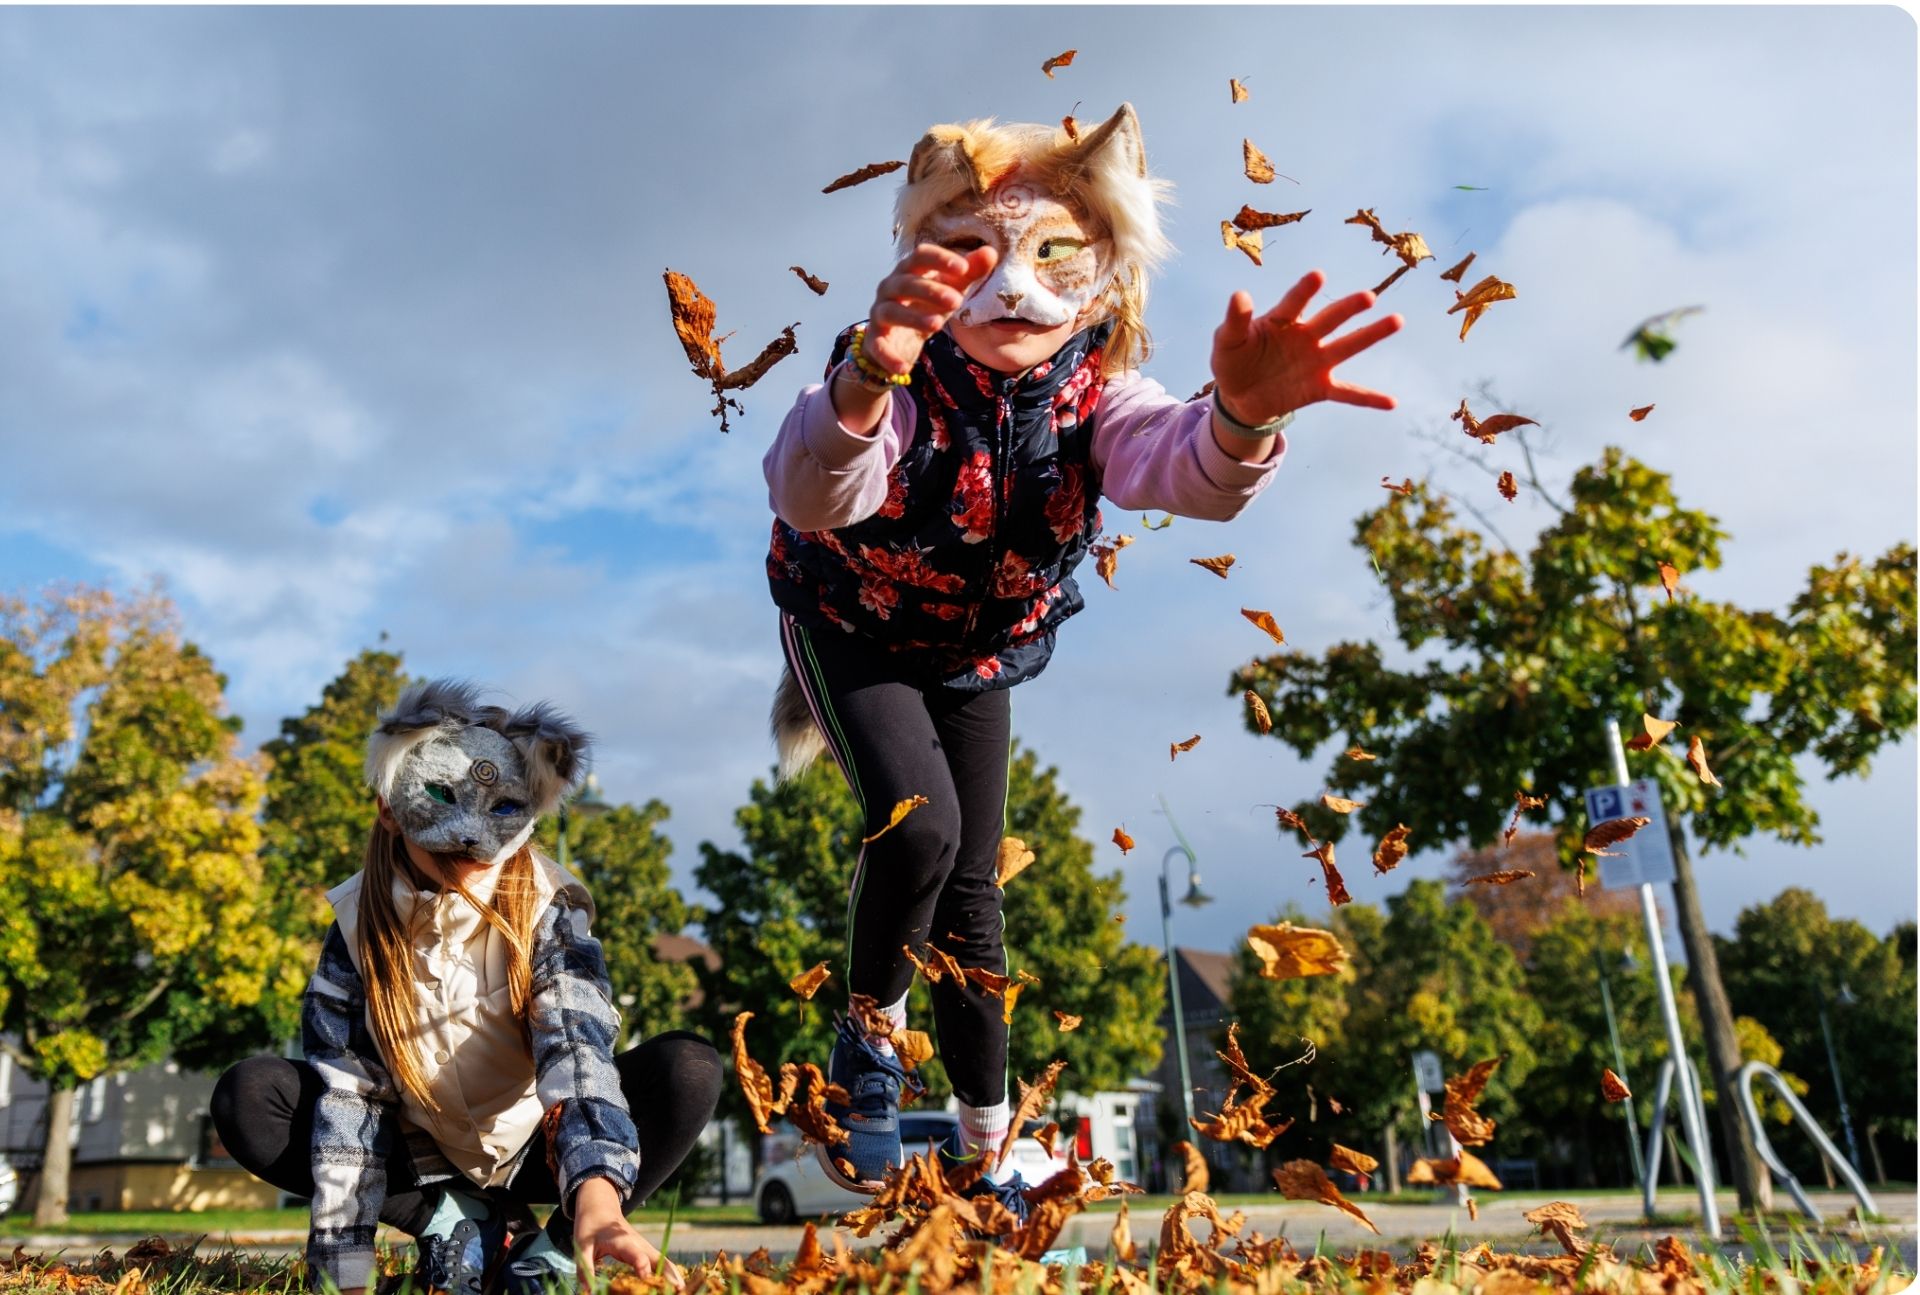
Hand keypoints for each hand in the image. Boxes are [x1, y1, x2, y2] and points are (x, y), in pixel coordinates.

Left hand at [573, 1177, 680, 1290]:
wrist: (601, 1208)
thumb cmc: (591, 1227)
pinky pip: (661, 1263)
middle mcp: (638, 1243)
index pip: (634, 1253)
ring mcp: (644, 1247)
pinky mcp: (646, 1251)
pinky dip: (670, 1273)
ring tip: (683, 1290)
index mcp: (621, 1240)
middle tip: (680, 1288)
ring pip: (663, 1261)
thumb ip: (585, 1268)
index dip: (641, 1264)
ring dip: (674, 1275)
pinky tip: (677, 1285)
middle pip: (657, 1258)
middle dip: (669, 1274)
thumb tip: (586, 1293)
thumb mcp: (582, 1245)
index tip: (646, 1277)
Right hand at [865, 243, 999, 374]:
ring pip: (891, 311)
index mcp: (910, 270)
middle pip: (906, 283)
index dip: (940, 259)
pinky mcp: (874, 338)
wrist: (897, 340)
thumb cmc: (926, 305)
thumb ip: (970, 272)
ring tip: (938, 325)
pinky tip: (904, 369)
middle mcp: (890, 287)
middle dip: (931, 290)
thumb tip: (990, 252)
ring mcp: (880, 312)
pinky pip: (878, 345)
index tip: (964, 268)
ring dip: (913, 318)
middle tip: (957, 301)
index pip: (921, 255)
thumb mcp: (950, 289)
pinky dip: (889, 357)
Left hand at [1210, 270, 1402, 422]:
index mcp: (1282, 320)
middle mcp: (1305, 336)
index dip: (1304, 291)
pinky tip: (1392, 402)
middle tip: (1368, 296)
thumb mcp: (1226, 342)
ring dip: (1371, 335)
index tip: (1318, 276)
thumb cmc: (1233, 360)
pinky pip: (1348, 393)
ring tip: (1397, 320)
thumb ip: (1235, 321)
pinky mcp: (1319, 388)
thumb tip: (1239, 295)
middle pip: (1330, 318)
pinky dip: (1369, 399)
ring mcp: (1315, 361)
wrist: (1238, 396)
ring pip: (1347, 346)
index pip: (1294, 303)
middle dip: (1348, 308)